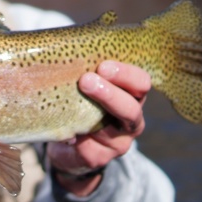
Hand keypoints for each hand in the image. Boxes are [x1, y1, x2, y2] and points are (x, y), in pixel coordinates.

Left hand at [47, 60, 150, 195]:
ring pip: (109, 133)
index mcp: (130, 95)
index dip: (125, 74)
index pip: (141, 83)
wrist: (70, 144)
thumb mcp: (85, 83)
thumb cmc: (78, 102)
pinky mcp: (99, 158)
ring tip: (67, 105)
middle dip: (109, 94)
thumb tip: (61, 42)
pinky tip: (65, 133)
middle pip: (131, 110)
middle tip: (86, 81)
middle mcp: (130, 120)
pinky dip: (75, 139)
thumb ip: (83, 66)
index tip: (103, 66)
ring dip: (88, 117)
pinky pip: (89, 149)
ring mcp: (118, 143)